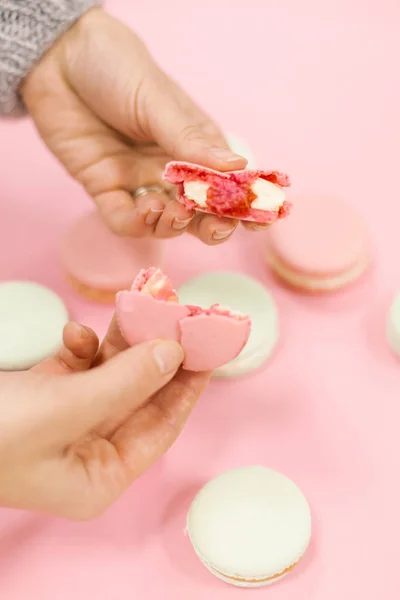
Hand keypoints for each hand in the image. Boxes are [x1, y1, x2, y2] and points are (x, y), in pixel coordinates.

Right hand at [0, 319, 209, 519]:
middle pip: (138, 396)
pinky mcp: (42, 395)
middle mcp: (87, 451)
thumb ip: (125, 382)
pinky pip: (76, 367)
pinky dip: (80, 347)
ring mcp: (64, 421)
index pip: (161, 427)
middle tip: (178, 316)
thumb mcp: (64, 409)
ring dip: (120, 341)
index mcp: (99, 476)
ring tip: (137, 306)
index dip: (188, 387)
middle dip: (154, 355)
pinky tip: (74, 332)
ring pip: (109, 375)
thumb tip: (175, 353)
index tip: (210, 350)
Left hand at [20, 8, 258, 244]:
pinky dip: (136, 223)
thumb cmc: (116, 68)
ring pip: (164, 222)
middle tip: (216, 226)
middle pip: (199, 213)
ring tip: (168, 209)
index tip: (258, 220)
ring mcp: (137, 180)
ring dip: (173, 225)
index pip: (226, 183)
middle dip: (212, 226)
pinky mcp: (104, 188)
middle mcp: (170, 168)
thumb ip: (191, 140)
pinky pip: (123, 220)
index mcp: (194, 144)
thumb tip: (238, 168)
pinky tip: (142, 209)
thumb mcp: (157, 101)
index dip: (244, 206)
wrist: (58, 57)